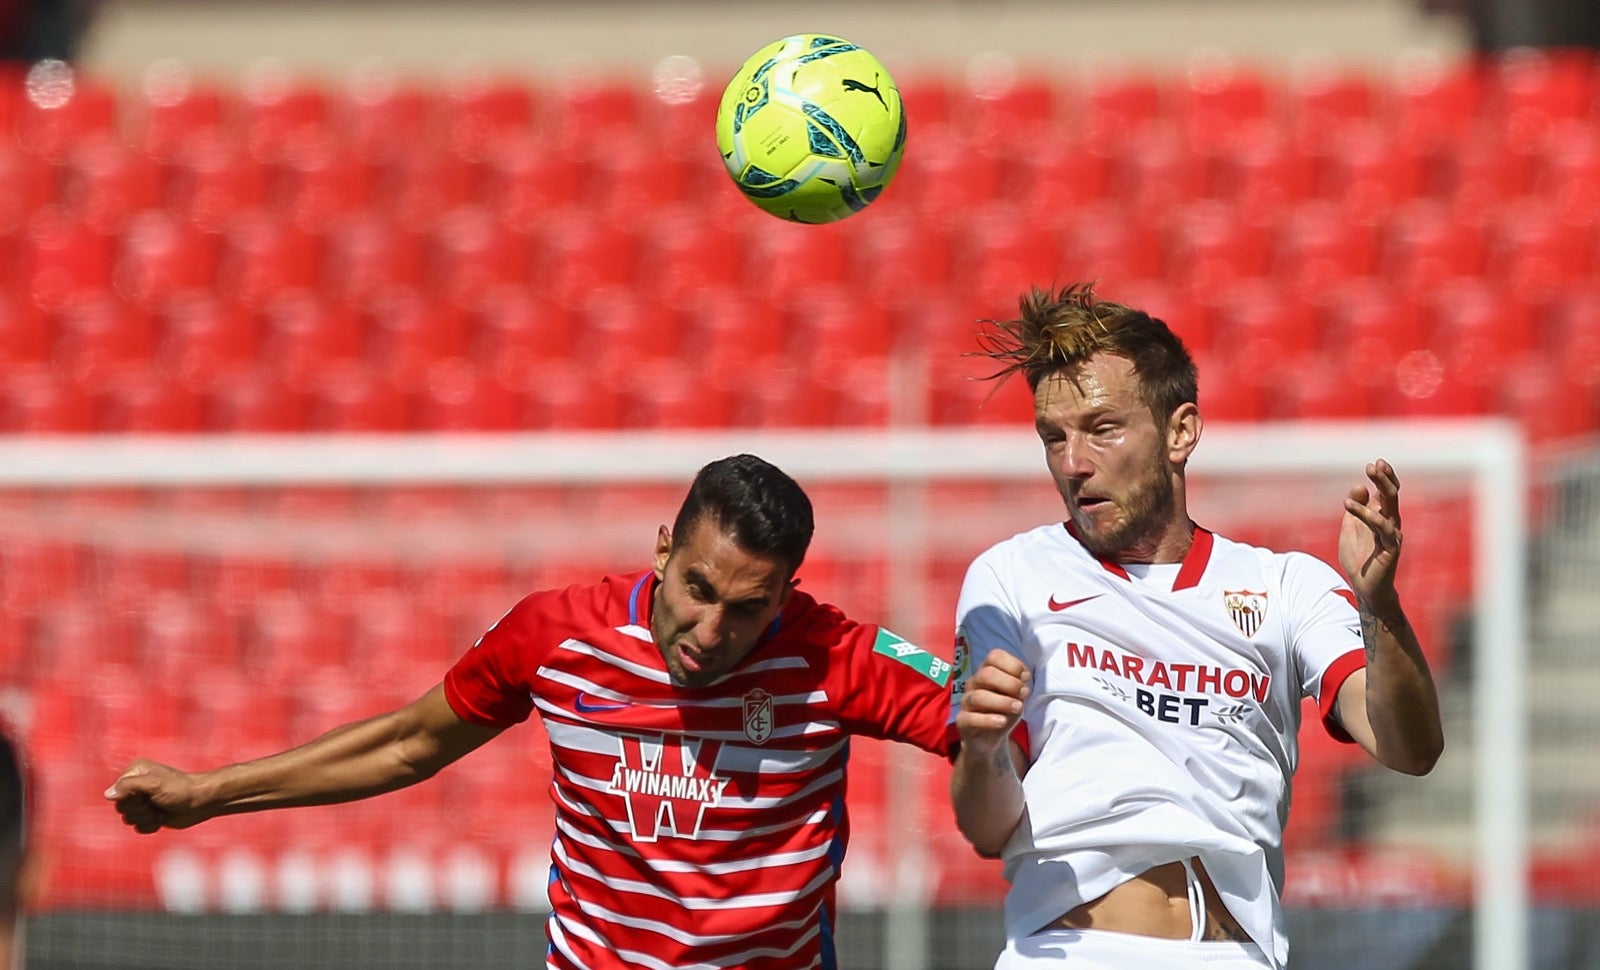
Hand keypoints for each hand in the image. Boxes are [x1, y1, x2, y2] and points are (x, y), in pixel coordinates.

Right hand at [105, 759, 212, 833]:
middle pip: (121, 808)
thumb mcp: (154, 784)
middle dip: (140, 810)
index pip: (116, 794)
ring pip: (129, 819)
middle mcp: (135, 786)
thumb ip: (129, 786)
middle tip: (157, 803)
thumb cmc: (179, 789)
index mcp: (134, 773)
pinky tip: (163, 818)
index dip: (132, 800)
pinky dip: (151, 826)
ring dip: (147, 818)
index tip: (148, 795)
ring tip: (161, 810)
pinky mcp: (149, 815)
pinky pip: (138, 828)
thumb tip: (108, 795)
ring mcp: (142, 801)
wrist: (200, 802)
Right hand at [955, 650, 1029, 753]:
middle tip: (1024, 694)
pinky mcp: (962, 721)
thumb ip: (1019, 685)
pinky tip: (1003, 722)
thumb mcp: (1016, 696)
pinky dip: (989, 720)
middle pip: (986, 674)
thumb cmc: (1003, 712)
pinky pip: (971, 718)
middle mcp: (974, 683)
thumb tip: (1024, 678)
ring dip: (1002, 702)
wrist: (989, 739)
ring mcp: (966, 702)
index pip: (994, 656)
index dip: (1013, 664)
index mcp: (986, 672)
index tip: (1026, 677)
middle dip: (1009, 683)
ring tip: (1018, 708)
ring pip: (979, 696)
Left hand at [1339, 459, 1402, 612]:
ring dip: (1380, 491)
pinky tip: (1350, 506)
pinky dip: (1368, 515)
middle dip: (1384, 479)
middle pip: (1392, 496)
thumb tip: (1359, 487)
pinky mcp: (1391, 548)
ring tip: (1365, 478)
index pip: (1388, 493)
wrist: (1365, 587)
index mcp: (1382, 517)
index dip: (1385, 478)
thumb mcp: (1350, 529)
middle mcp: (1391, 523)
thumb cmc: (1360, 558)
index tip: (1376, 463)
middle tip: (1373, 465)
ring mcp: (1393, 535)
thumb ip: (1355, 509)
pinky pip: (1383, 528)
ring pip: (1391, 508)